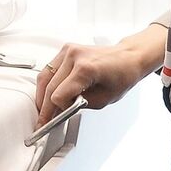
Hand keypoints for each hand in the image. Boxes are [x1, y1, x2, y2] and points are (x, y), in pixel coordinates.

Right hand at [34, 36, 154, 123]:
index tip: (54, 121)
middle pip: (49, 88)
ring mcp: (69, 50)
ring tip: (44, 110)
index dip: (56, 111)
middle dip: (45, 108)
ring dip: (42, 95)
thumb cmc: (122, 75)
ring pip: (44, 77)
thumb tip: (61, 110)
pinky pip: (49, 69)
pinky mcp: (67, 49)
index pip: (58, 96)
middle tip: (43, 121)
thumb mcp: (103, 100)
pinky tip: (48, 94)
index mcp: (86, 69)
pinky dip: (47, 83)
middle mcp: (75, 56)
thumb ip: (79, 106)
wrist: (128, 58)